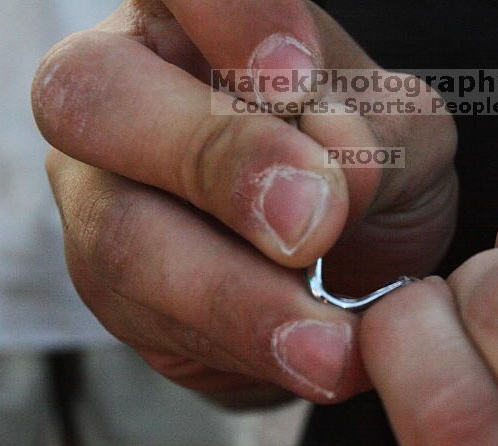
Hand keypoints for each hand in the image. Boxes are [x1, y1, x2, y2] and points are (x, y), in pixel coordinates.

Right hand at [31, 0, 456, 403]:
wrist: (351, 260)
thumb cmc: (374, 168)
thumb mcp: (402, 135)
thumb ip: (378, 135)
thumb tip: (337, 159)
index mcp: (192, 21)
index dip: (226, 14)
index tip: (297, 75)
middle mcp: (125, 98)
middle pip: (95, 100)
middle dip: (212, 161)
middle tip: (312, 223)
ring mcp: (106, 196)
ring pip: (120, 237)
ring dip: (233, 296)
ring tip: (330, 345)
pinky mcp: (120, 291)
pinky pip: (155, 322)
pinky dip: (241, 347)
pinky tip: (315, 361)